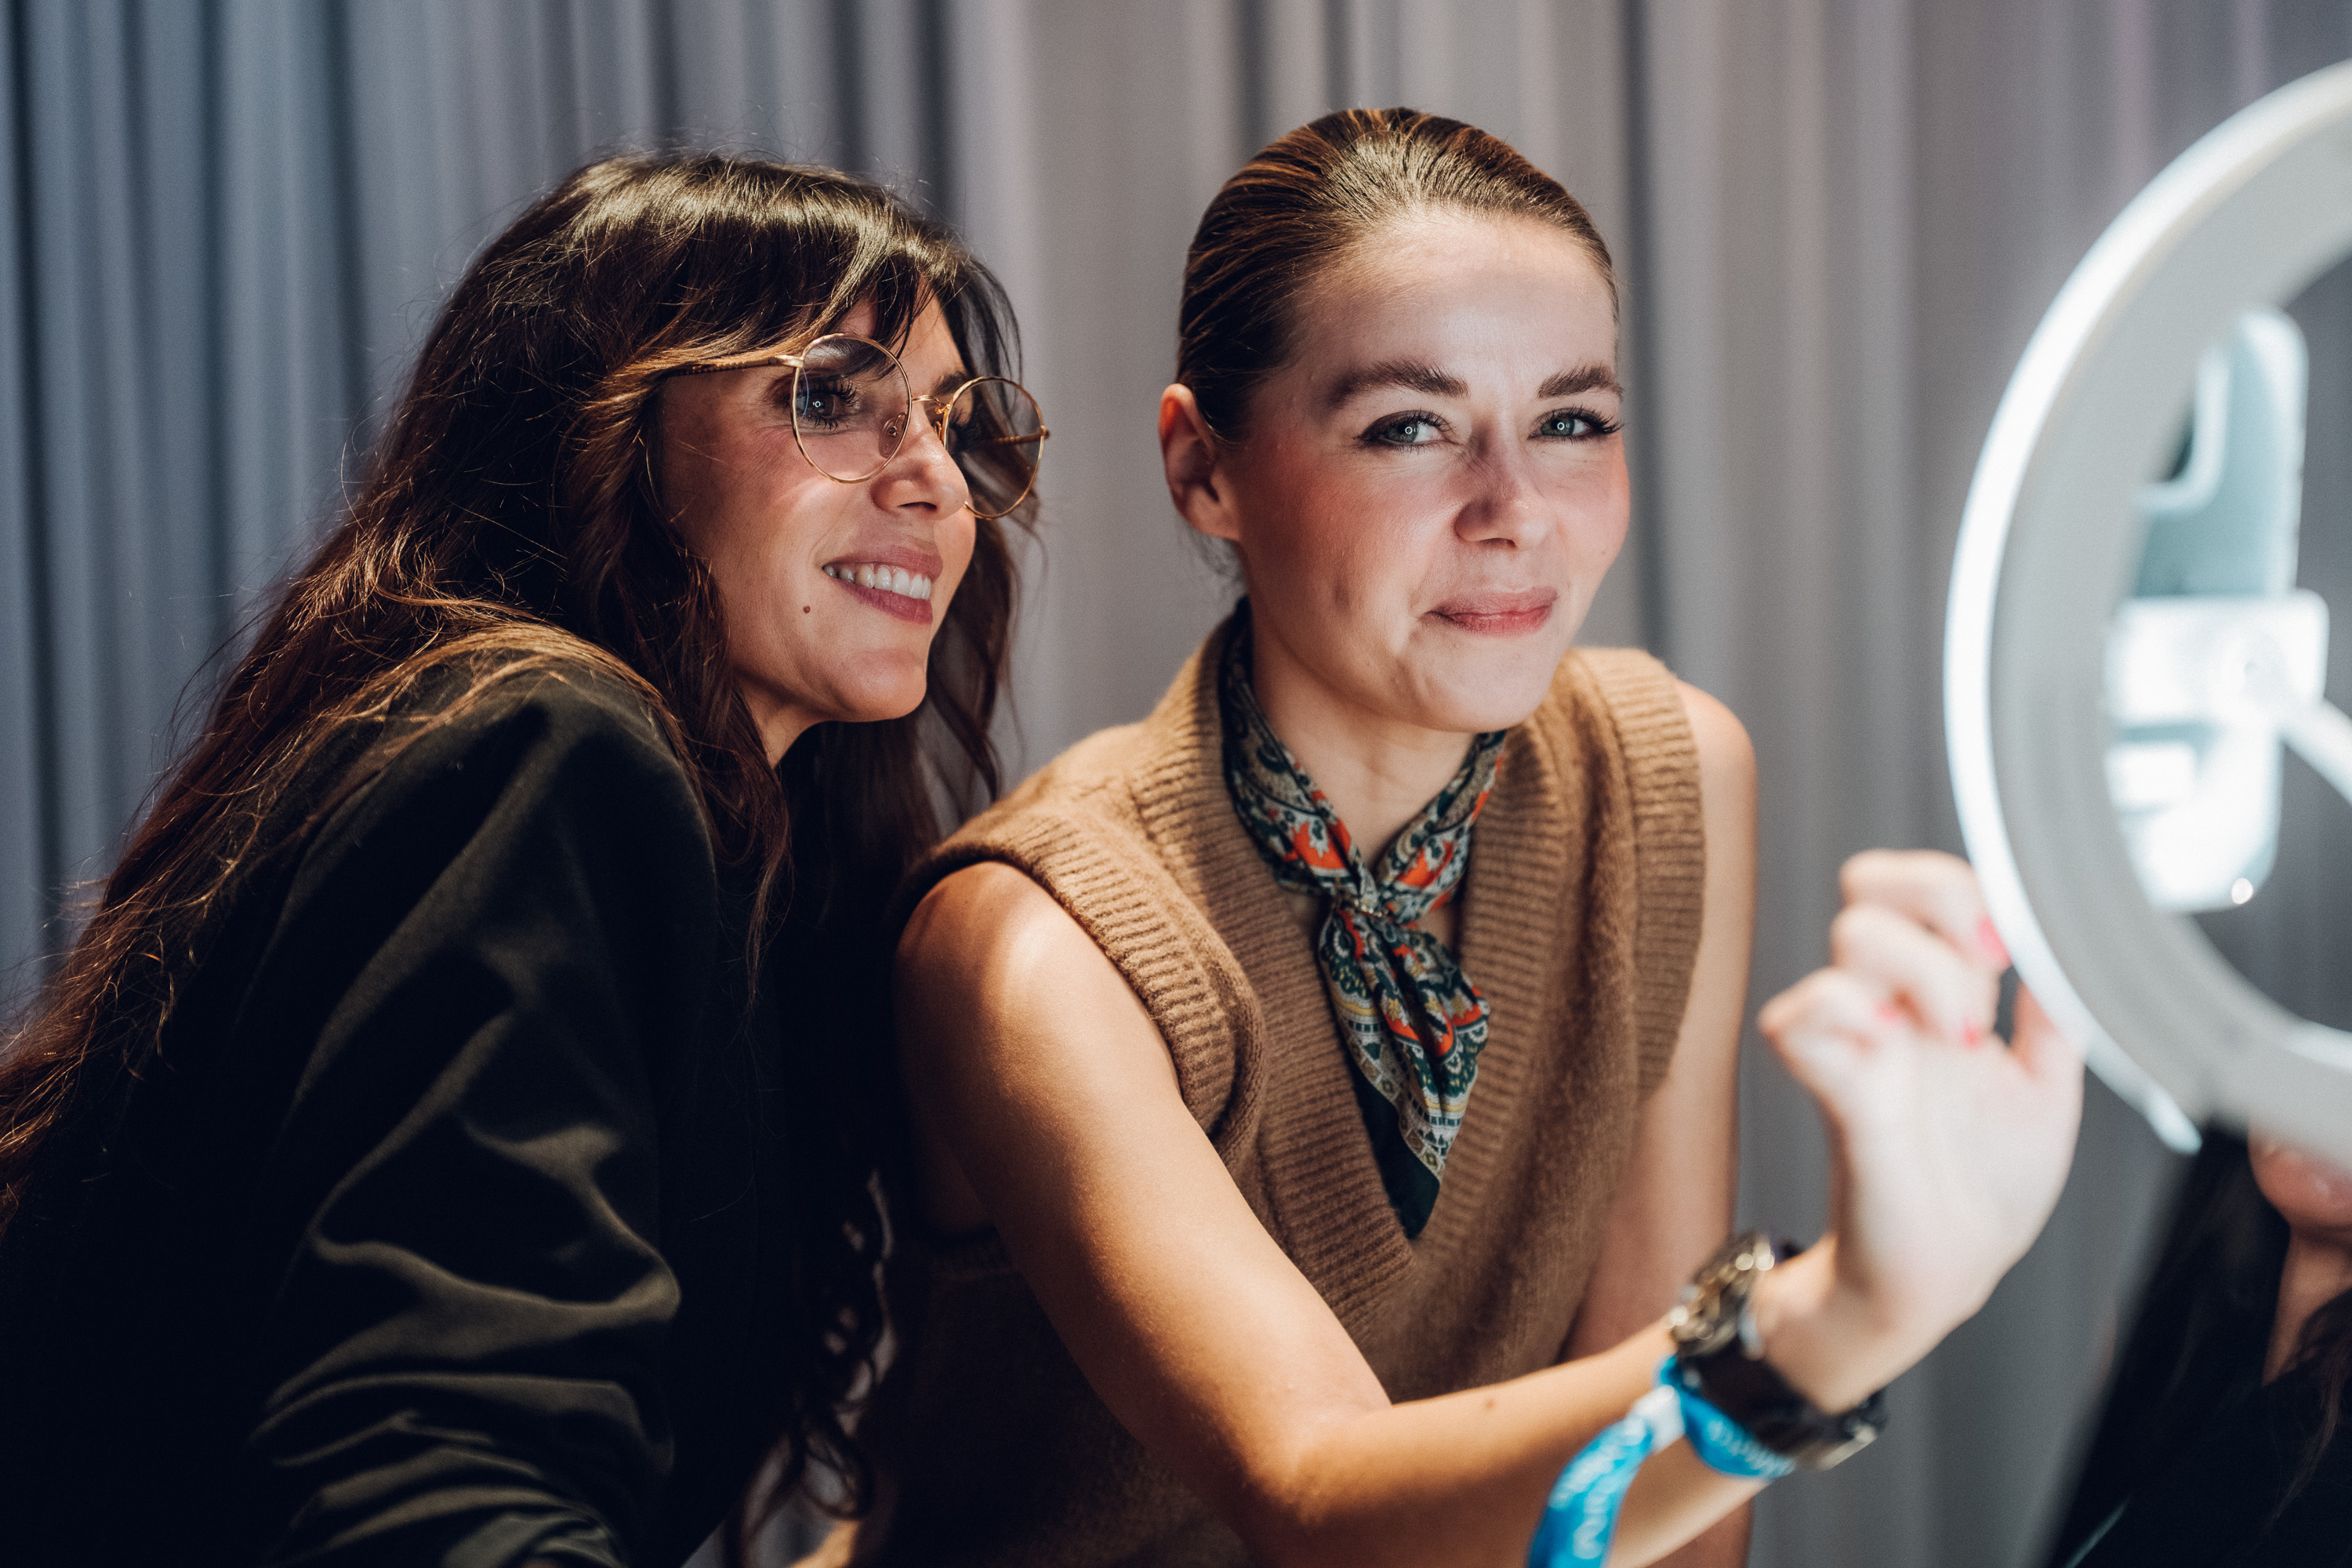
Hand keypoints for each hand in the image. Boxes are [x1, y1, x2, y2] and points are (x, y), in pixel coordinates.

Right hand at [1753, 850, 2083, 1406]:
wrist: (1946, 1274)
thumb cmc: (1981, 1193)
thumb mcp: (2046, 1094)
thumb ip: (2055, 1019)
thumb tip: (2072, 949)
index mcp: (1946, 997)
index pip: (1926, 889)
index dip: (1968, 889)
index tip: (2012, 943)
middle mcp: (1896, 1007)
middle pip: (1870, 885)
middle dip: (1936, 900)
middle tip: (1983, 967)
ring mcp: (1860, 1044)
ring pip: (1851, 937)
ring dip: (1920, 969)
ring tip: (1960, 1036)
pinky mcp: (1834, 1091)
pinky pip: (1795, 1020)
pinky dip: (1841, 1014)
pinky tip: (1892, 1046)